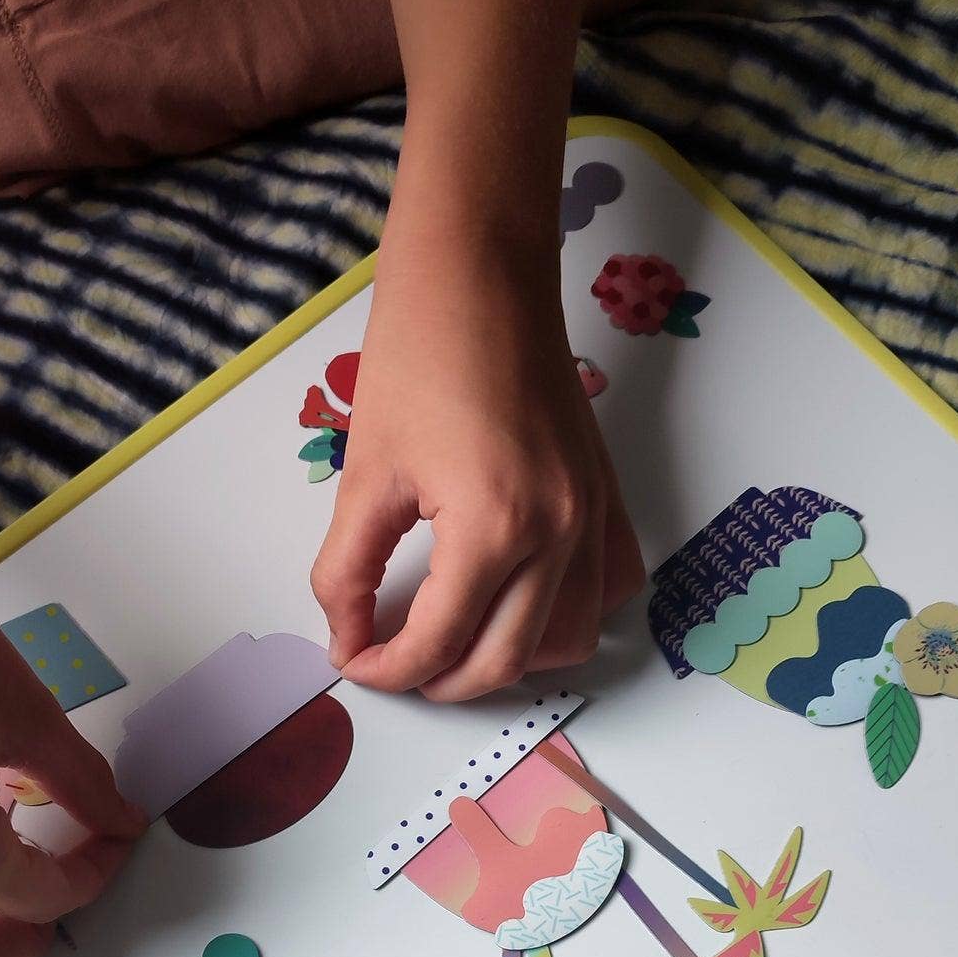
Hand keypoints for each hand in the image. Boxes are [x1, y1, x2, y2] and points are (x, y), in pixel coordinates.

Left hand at [310, 229, 642, 700]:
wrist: (482, 275)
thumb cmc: (417, 356)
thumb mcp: (365, 474)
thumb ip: (347, 572)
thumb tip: (346, 639)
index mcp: (495, 528)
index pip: (439, 643)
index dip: (385, 669)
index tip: (351, 660)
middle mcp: (560, 535)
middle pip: (504, 662)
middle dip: (440, 680)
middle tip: (394, 663)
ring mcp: (594, 517)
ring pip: (570, 641)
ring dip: (511, 660)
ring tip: (458, 640)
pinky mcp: (608, 496)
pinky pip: (611, 588)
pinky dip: (571, 615)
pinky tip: (524, 602)